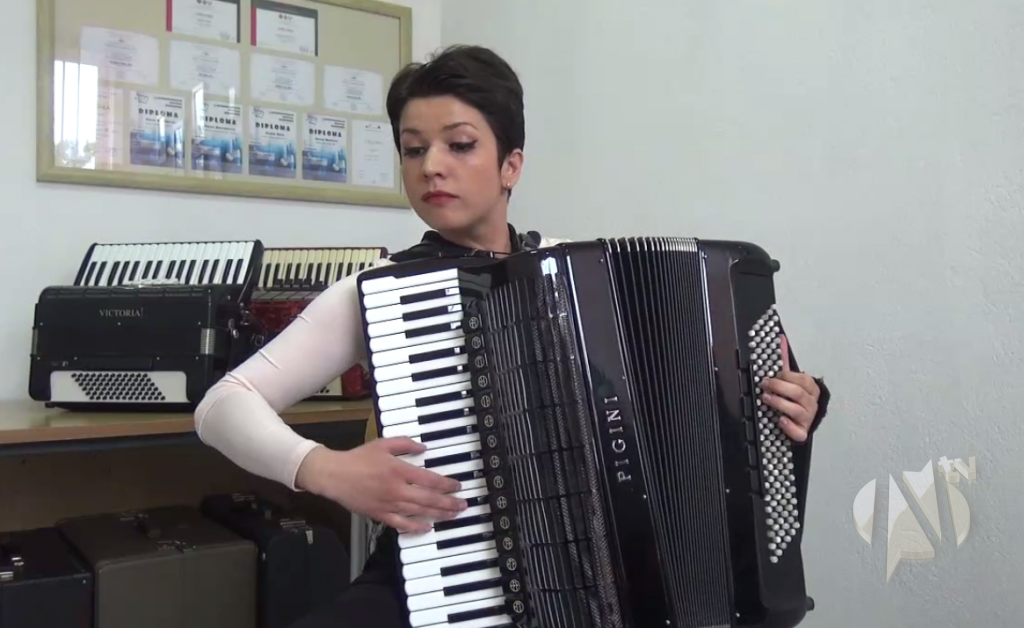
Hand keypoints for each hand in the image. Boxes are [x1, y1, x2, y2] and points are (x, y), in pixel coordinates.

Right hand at [295, 438, 467, 532]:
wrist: (334, 475)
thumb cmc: (357, 458)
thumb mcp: (383, 444)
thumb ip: (405, 444)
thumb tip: (423, 448)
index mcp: (398, 470)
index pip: (429, 479)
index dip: (446, 484)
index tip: (457, 486)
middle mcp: (396, 489)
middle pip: (429, 499)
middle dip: (449, 503)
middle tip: (463, 505)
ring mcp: (388, 504)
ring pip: (419, 512)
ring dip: (438, 514)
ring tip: (452, 515)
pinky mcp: (379, 514)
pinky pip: (401, 524)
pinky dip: (415, 527)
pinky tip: (427, 527)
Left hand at [760, 334, 818, 442]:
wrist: (803, 421)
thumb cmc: (795, 398)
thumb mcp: (791, 379)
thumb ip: (785, 361)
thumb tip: (780, 338)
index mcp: (810, 389)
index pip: (802, 380)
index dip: (786, 376)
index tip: (773, 375)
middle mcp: (811, 403)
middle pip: (798, 393)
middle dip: (779, 388)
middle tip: (765, 385)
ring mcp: (808, 418)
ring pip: (797, 411)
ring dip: (780, 403)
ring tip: (766, 398)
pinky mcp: (802, 432)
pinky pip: (798, 432)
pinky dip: (789, 427)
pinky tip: (781, 420)